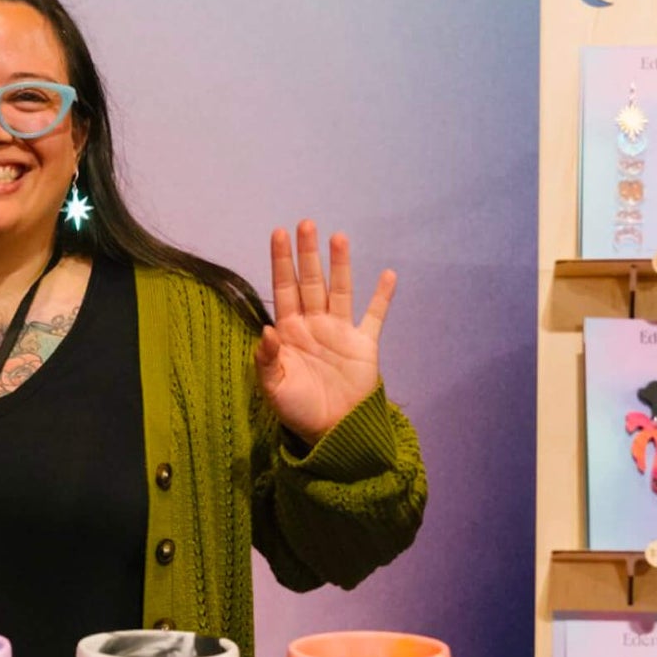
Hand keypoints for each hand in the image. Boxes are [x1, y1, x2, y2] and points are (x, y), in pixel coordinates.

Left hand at [255, 221, 395, 443]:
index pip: (283, 288)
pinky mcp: (364, 344)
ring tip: (339, 237)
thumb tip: (267, 330)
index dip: (281, 262)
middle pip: (311, 281)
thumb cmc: (297, 410)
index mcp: (289, 331)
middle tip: (306, 223)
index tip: (278, 233)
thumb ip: (267, 359)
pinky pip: (374, 316)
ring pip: (339, 290)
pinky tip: (388, 275)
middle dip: (308, 254)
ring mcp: (340, 332)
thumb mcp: (273, 388)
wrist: (332, 432)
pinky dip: (382, 296)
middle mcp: (314, 324)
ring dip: (340, 265)